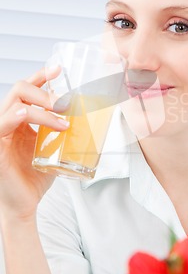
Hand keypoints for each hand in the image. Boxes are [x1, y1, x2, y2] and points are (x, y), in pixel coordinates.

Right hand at [0, 67, 68, 222]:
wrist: (25, 204)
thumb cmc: (36, 176)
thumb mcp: (55, 148)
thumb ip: (64, 132)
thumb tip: (92, 120)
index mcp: (20, 118)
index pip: (27, 89)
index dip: (41, 75)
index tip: (59, 69)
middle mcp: (8, 121)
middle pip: (20, 89)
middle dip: (46, 92)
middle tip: (66, 104)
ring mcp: (0, 133)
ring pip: (16, 104)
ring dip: (42, 107)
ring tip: (62, 119)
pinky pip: (1, 125)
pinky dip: (15, 117)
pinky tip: (27, 116)